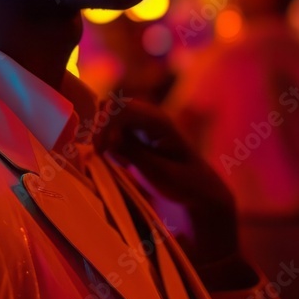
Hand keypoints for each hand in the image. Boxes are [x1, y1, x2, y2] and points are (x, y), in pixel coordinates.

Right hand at [94, 99, 238, 265]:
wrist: (201, 191)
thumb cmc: (186, 183)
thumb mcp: (160, 173)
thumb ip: (135, 153)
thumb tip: (109, 138)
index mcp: (159, 121)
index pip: (122, 108)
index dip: (106, 124)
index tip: (100, 150)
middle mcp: (150, 116)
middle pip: (114, 107)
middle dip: (101, 128)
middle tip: (98, 154)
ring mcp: (144, 123)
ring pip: (112, 116)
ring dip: (103, 133)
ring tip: (106, 157)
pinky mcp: (138, 133)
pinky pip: (115, 127)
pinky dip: (109, 140)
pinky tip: (116, 158)